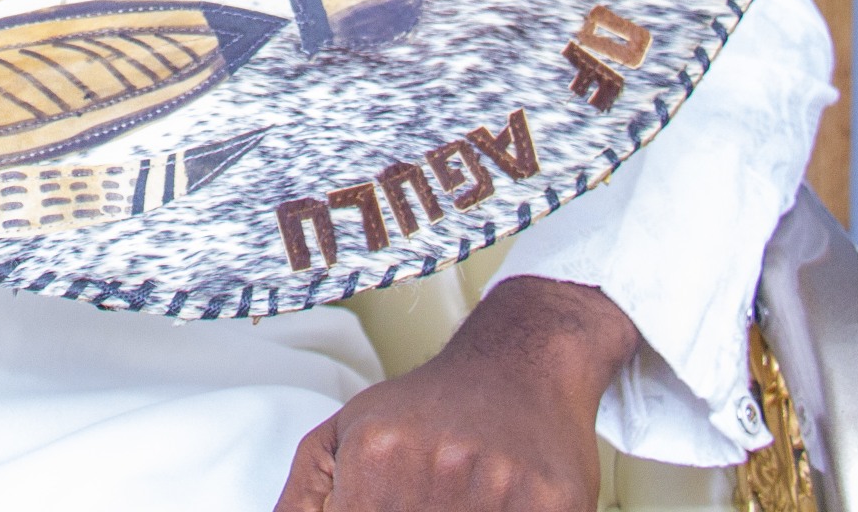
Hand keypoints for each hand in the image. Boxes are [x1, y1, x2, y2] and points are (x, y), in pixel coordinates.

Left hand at [274, 276, 636, 510]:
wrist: (521, 360)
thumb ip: (305, 498)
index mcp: (377, 456)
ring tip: (458, 497)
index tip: (385, 507)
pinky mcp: (552, 501)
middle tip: (422, 499)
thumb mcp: (347, 436)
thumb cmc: (426, 407)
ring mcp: (496, 486)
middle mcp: (435, 468)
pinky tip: (498, 501)